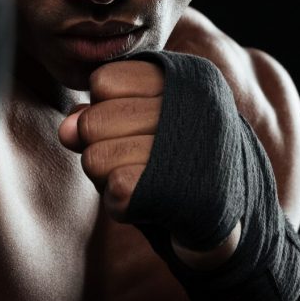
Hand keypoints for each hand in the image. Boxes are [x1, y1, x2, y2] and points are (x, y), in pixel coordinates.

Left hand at [57, 57, 240, 267]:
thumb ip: (98, 115)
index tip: (131, 127)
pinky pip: (113, 191)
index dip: (103, 109)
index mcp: (188, 80)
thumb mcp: (140, 126)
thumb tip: (66, 130)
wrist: (233, 220)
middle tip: (132, 161)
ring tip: (141, 181)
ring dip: (106, 179)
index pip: (103, 81)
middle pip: (93, 121)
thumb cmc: (175, 162)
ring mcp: (192, 149)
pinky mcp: (183, 191)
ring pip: (95, 158)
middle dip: (98, 147)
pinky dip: (119, 205)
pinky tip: (146, 203)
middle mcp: (196, 107)